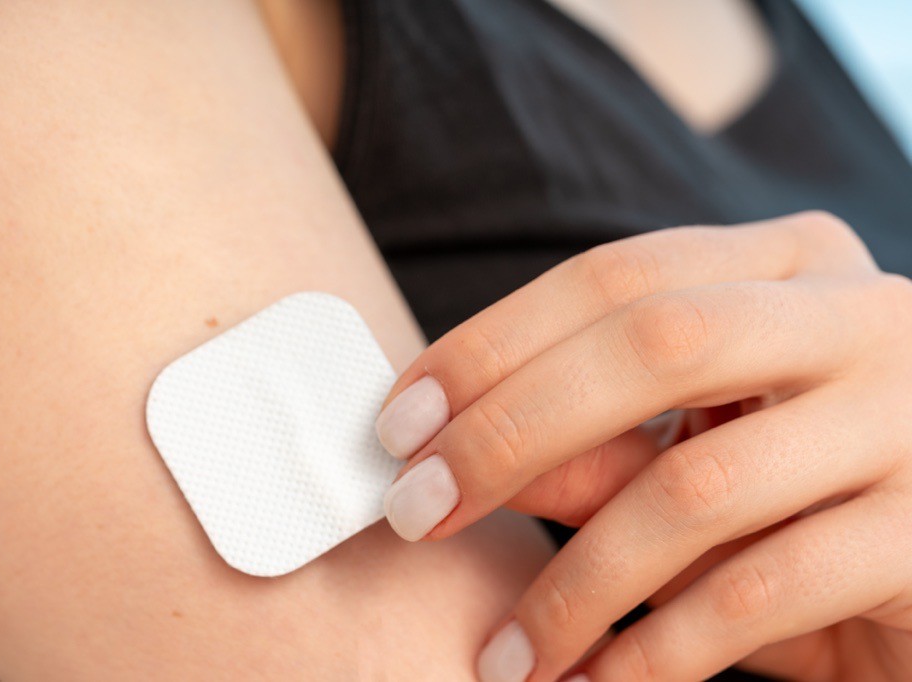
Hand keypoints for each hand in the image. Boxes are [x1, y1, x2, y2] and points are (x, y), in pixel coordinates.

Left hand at [374, 212, 911, 681]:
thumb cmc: (801, 502)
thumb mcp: (687, 458)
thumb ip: (587, 446)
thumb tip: (446, 453)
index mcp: (791, 267)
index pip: (613, 276)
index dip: (490, 345)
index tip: (398, 423)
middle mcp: (861, 316)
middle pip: (653, 343)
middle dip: (510, 430)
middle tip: (417, 509)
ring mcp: (910, 419)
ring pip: (697, 486)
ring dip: (574, 584)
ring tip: (507, 653)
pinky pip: (759, 594)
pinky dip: (654, 651)